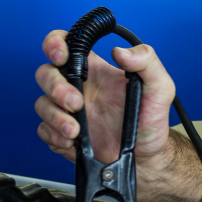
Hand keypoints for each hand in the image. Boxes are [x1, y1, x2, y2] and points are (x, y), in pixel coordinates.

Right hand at [34, 30, 201, 201]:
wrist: (146, 157)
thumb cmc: (151, 121)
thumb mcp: (160, 87)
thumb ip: (147, 62)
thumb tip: (121, 52)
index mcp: (97, 70)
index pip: (67, 44)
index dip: (55, 44)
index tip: (60, 56)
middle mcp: (80, 87)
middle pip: (46, 73)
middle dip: (55, 87)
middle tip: (76, 103)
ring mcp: (69, 111)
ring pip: (42, 104)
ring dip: (54, 116)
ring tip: (75, 130)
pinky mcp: (63, 133)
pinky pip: (43, 130)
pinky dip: (54, 136)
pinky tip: (71, 142)